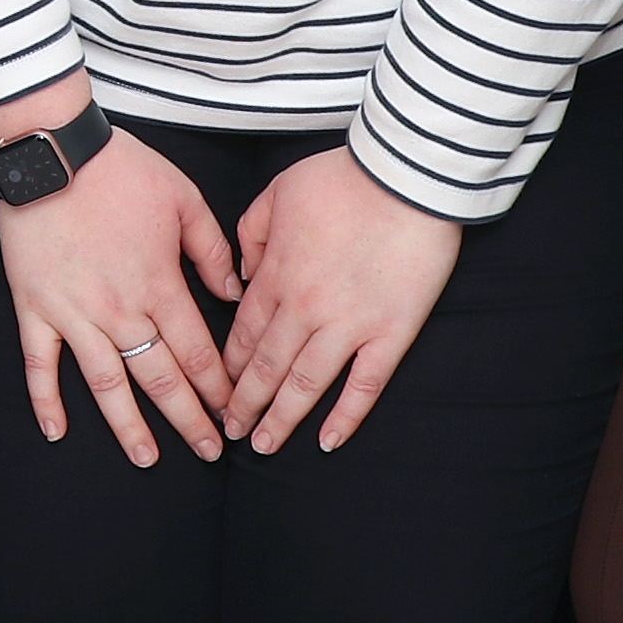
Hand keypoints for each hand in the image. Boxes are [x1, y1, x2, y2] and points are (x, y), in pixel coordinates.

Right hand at [0, 74, 240, 465]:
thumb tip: (234, 293)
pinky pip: (39, 362)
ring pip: (106, 383)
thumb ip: (213, 250)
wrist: (51, 151)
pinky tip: (57, 432)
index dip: (219, 389)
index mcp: (159, 285)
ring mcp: (74, 313)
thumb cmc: (120, 169)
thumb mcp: (183, 198)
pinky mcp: (34, 306)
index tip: (234, 413)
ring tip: (148, 458)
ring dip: (129, 425)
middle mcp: (120, 310)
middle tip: (211, 451)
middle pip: (160, 378)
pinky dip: (46, 399)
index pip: (198, 353)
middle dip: (189, 420)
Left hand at [221, 146, 463, 453]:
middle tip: (230, 433)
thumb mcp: (276, 193)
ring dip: (282, 419)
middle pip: (267, 367)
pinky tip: (328, 442)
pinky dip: (346, 417)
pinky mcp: (392, 332)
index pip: (244, 333)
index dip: (229, 367)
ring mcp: (350, 324)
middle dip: (245, 403)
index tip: (217, 390)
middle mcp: (305, 307)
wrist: (404, 176)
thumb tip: (241, 274)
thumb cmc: (341, 178)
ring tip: (264, 447)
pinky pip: (365, 384)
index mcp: (276, 274)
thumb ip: (250, 234)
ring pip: (306, 384)